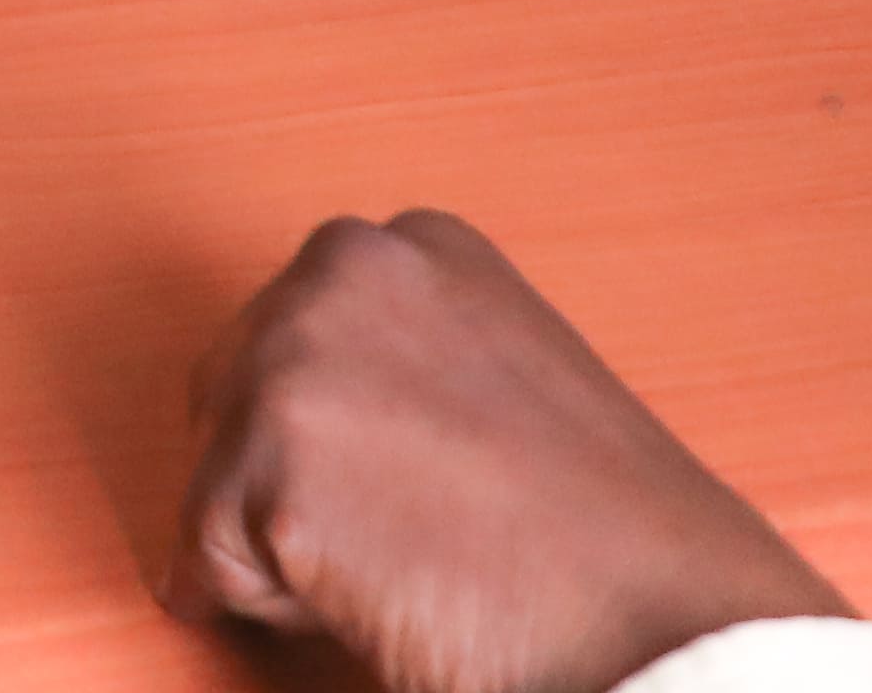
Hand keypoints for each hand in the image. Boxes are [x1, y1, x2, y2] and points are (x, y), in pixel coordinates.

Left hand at [167, 211, 846, 692]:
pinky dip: (265, 613)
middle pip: (228, 398)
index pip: (288, 340)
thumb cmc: (608, 543)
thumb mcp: (503, 387)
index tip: (396, 492)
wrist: (669, 627)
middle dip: (288, 485)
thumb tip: (318, 425)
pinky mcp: (269, 459)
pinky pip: (202, 567)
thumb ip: (406, 366)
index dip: (335, 443)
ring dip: (283, 551)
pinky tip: (383, 605)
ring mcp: (299, 352)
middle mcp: (346, 267)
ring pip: (213, 482)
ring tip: (413, 571)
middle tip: (410, 546)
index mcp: (416, 245)